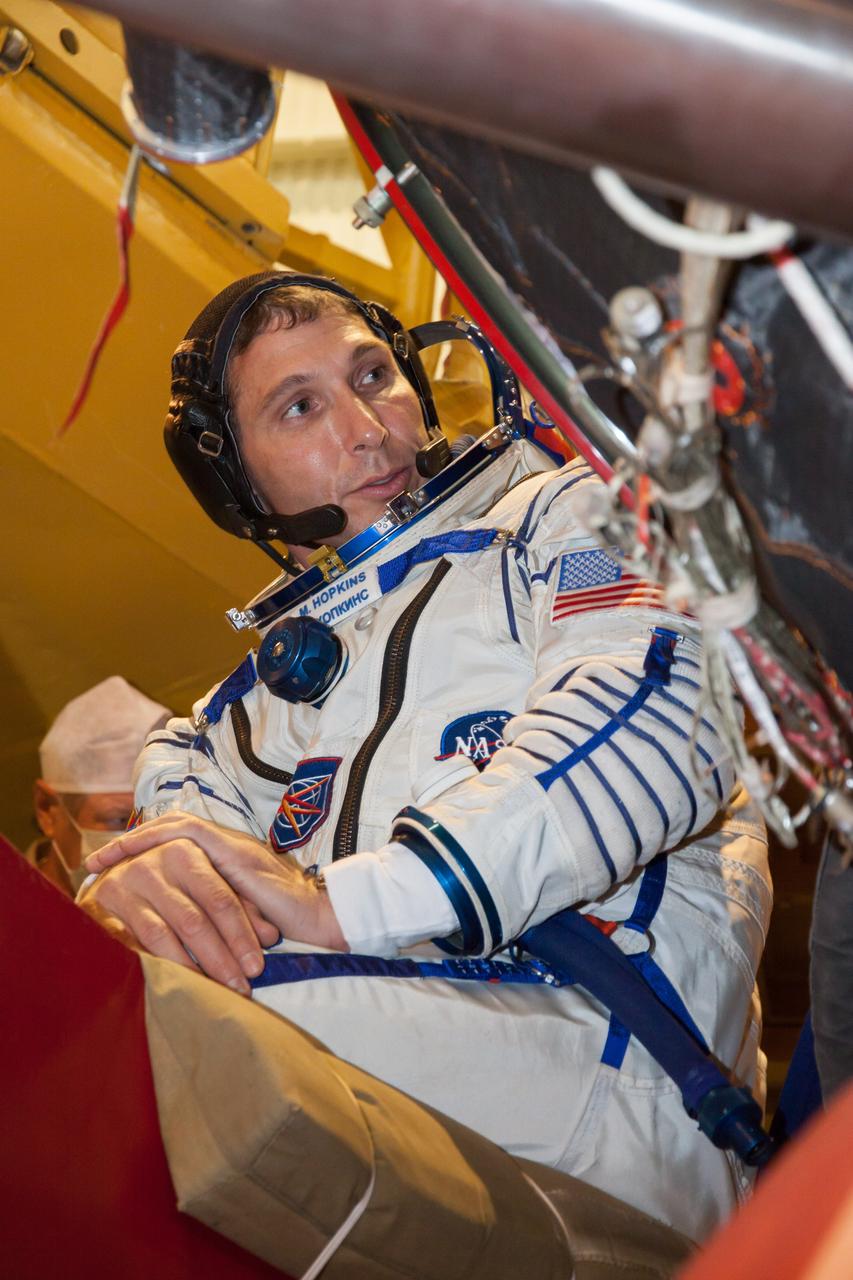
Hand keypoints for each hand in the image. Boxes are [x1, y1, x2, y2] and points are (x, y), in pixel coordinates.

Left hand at [80, 812, 346, 990]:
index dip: (148, 851)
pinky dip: (157, 840)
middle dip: (132, 843)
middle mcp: (229, 847)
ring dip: (136, 841)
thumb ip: (215, 916)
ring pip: (175, 828)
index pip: (182, 845)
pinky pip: (188, 834)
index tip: (115, 867)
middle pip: (172, 830)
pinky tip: (135, 852)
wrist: (322, 920)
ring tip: (104, 858)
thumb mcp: (240, 921)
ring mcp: (232, 846)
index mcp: (230, 862)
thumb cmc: (288, 929)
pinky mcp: (234, 852)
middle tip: (97, 859)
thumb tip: (179, 940)